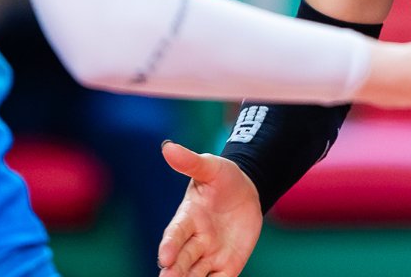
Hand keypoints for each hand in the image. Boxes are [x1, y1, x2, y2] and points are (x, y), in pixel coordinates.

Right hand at [156, 142, 263, 276]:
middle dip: (174, 272)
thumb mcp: (210, 167)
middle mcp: (195, 241)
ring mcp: (210, 255)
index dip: (169, 245)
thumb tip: (167, 147)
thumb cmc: (223, 178)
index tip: (164, 257)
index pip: (175, 234)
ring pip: (195, 275)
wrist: (247, 192)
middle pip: (181, 260)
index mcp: (188, 218)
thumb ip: (190, 162)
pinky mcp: (227, 266)